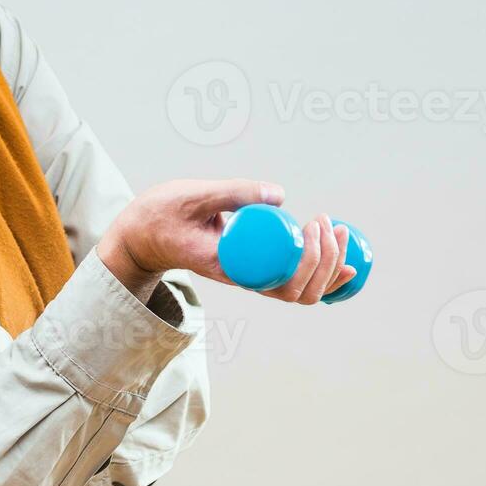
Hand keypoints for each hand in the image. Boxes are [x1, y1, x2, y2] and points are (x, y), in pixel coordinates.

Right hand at [97, 179, 354, 305]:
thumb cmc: (163, 215)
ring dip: (329, 268)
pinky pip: (294, 282)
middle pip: (299, 293)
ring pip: (301, 293)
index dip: (310, 259)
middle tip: (328, 222)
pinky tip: (342, 259)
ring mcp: (250, 278)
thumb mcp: (193, 196)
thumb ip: (234, 192)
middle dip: (326, 260)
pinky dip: (322, 273)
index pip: (282, 283)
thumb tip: (281, 195)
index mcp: (229, 269)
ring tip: (338, 231)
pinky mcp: (253, 269)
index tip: (313, 223)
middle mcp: (243, 280)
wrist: (142, 235)